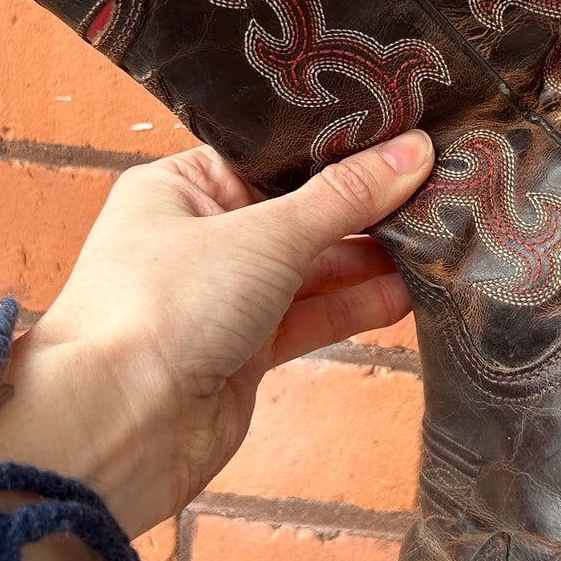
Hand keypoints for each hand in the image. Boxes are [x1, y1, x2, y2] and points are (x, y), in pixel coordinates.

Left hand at [0, 131, 433, 560]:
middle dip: (364, 207)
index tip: (406, 134)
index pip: (272, 155)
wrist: (118, 427)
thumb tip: (416, 150)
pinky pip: (311, 317)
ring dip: (370, 260)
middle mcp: (199, 238)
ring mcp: (222, 299)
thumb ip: (344, 198)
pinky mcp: (244, 353)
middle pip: (298, 211)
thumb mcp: (264, 235)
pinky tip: (409, 292)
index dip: (337, 148)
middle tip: (442, 186)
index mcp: (179, 187)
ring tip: (440, 237)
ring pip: (310, 269)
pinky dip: (355, 305)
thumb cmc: (161, 307)